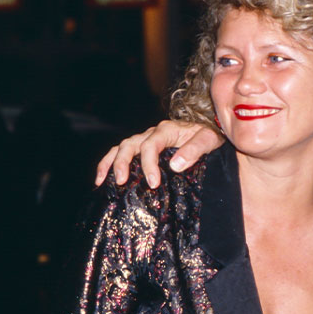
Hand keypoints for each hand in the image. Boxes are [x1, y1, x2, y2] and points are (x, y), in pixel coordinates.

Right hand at [95, 120, 222, 188]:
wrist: (210, 131)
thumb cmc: (210, 135)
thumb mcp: (208, 140)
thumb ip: (194, 150)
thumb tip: (175, 165)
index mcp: (167, 130)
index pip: (151, 145)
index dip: (149, 164)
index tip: (153, 183)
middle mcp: (153, 133)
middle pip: (130, 144)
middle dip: (123, 162)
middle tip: (121, 182)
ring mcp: (146, 140)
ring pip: (122, 147)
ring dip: (110, 163)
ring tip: (102, 181)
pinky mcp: (144, 148)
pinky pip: (123, 152)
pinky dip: (110, 163)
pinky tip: (103, 179)